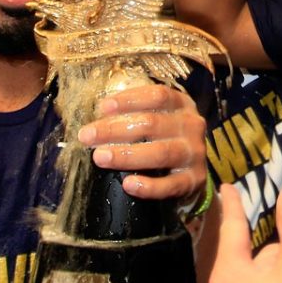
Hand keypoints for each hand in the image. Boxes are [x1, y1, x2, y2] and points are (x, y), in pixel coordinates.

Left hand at [77, 84, 206, 200]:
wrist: (191, 173)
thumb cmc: (165, 139)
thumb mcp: (158, 120)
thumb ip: (135, 116)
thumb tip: (97, 121)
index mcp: (182, 105)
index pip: (158, 96)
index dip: (130, 100)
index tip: (103, 107)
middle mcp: (191, 126)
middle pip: (153, 124)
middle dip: (115, 130)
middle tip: (87, 136)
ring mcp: (195, 154)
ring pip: (161, 153)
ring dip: (127, 156)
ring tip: (100, 158)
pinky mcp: (194, 180)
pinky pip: (170, 185)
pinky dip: (149, 186)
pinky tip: (128, 185)